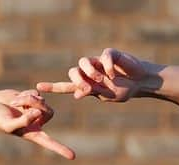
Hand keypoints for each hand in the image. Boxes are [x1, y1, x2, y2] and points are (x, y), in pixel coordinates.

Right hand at [0, 88, 74, 158]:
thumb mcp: (8, 124)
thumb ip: (23, 121)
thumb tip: (37, 113)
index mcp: (32, 133)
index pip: (49, 142)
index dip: (60, 149)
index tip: (72, 157)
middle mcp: (36, 123)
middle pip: (49, 113)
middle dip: (36, 105)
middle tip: (21, 105)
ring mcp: (34, 110)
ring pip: (43, 101)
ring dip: (29, 99)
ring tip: (15, 102)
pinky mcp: (31, 98)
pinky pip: (36, 93)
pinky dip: (26, 93)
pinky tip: (16, 98)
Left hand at [37, 48, 153, 102]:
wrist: (139, 82)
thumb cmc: (123, 90)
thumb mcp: (106, 96)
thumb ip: (92, 93)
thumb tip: (76, 94)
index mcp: (86, 85)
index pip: (66, 86)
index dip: (52, 87)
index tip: (39, 87)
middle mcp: (89, 72)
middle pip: (73, 72)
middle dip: (78, 80)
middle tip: (88, 88)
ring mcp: (98, 62)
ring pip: (83, 62)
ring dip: (90, 73)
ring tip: (102, 80)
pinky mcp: (109, 54)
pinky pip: (102, 57)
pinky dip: (107, 66)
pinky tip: (113, 74)